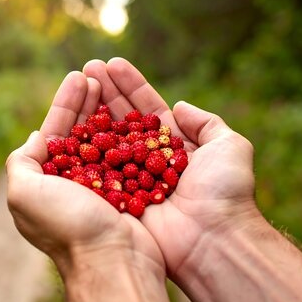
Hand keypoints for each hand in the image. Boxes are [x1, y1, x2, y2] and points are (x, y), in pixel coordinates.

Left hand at [5, 71, 164, 277]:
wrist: (112, 260)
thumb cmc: (66, 225)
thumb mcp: (24, 193)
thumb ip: (21, 162)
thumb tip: (37, 138)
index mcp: (47, 183)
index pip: (54, 134)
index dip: (64, 104)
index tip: (78, 77)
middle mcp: (74, 184)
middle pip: (82, 132)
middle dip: (87, 102)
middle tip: (96, 72)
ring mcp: (104, 187)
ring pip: (106, 140)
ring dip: (108, 110)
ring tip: (113, 82)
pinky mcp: (130, 192)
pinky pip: (130, 156)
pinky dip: (131, 133)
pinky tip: (135, 112)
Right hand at [83, 58, 261, 275]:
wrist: (214, 238)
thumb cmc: (225, 192)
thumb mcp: (229, 146)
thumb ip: (207, 123)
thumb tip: (179, 106)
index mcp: (175, 146)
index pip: (148, 109)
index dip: (131, 86)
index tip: (112, 63)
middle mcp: (150, 159)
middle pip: (124, 120)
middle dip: (106, 93)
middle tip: (88, 67)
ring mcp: (132, 177)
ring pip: (108, 139)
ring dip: (93, 111)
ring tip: (78, 83)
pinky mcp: (118, 196)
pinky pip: (98, 167)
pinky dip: (86, 146)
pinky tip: (73, 122)